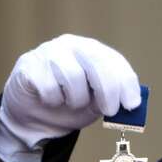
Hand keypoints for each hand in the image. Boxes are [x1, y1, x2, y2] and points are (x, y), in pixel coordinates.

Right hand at [0, 34, 140, 161]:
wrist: (32, 116)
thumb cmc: (68, 105)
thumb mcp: (96, 103)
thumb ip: (111, 100)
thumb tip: (131, 105)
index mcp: (92, 50)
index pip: (114, 61)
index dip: (126, 82)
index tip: (132, 104)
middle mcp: (72, 45)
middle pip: (97, 63)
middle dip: (108, 91)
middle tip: (110, 111)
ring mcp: (49, 52)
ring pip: (73, 76)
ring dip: (76, 99)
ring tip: (71, 104)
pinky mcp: (29, 65)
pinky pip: (49, 87)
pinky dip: (53, 101)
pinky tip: (50, 101)